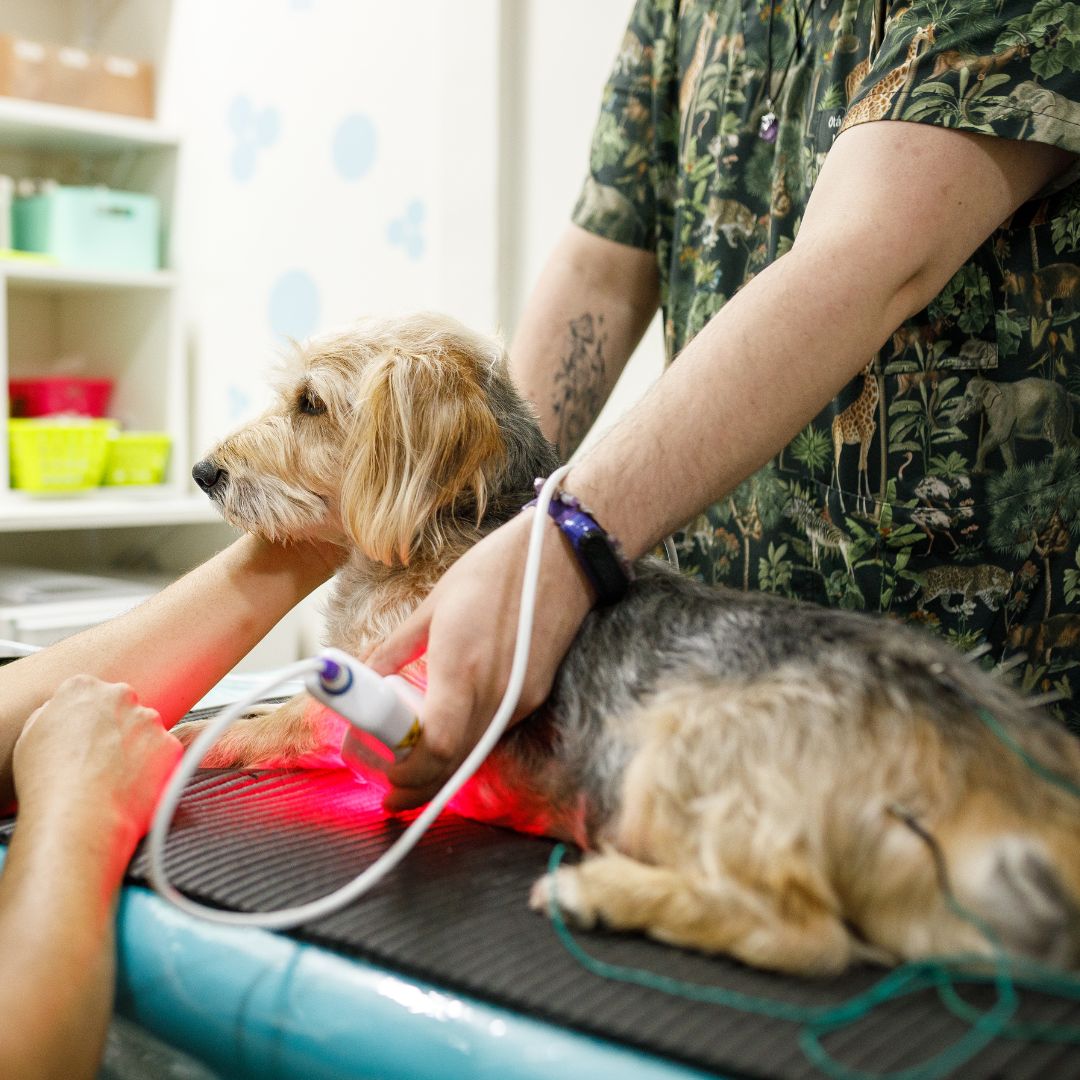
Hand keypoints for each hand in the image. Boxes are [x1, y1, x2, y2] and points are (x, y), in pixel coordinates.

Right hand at [13, 675, 182, 852]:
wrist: (79, 817)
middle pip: (123, 709)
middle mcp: (120, 696)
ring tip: (115, 779)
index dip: (88, 720)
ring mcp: (149, 719)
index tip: (86, 738)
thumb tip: (67, 719)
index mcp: (82, 688)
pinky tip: (133, 786)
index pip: (91, 694)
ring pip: (147, 731)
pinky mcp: (170, 743)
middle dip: (117, 730)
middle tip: (102, 760)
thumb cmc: (49, 783)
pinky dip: (155, 769)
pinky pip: (165, 754)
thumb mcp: (32, 738)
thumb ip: (55, 717)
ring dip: (137, 749)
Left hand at [367, 510, 594, 809]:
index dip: (408, 773)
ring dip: (442, 770)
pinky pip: (493, 733)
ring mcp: (520, 698)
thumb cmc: (496, 569)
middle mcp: (495, 692)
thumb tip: (365, 675)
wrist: (563, 557)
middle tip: (389, 793)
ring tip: (410, 768)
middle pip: (455, 764)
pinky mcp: (534, 695)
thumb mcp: (434, 603)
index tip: (384, 780)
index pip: (437, 746)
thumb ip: (396, 647)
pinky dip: (466, 746)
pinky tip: (447, 736)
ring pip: (475, 754)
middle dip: (418, 786)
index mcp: (462, 667)